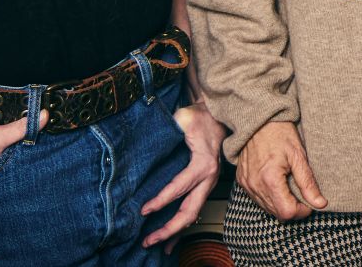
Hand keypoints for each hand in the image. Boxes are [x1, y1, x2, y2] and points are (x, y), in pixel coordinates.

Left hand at [140, 99, 225, 248]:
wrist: (217, 116)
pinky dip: (182, 226)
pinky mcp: (204, 187)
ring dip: (175, 232)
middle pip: (189, 211)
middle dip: (168, 229)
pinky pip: (194, 209)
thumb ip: (170, 128)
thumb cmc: (200, 117)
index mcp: (203, 164)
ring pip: (193, 215)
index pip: (179, 188)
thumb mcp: (184, 118)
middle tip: (148, 240)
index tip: (144, 211)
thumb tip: (151, 140)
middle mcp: (208, 178)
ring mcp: (208, 184)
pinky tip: (171, 239)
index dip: (161, 201)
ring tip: (156, 245)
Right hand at [238, 121, 324, 220]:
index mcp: (270, 180)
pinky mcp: (243, 182)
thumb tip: (320, 203)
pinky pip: (257, 199)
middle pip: (277, 213)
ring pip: (267, 208)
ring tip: (290, 187)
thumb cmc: (280, 134)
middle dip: (292, 209)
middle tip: (302, 195)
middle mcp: (255, 185)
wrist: (259, 121)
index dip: (301, 211)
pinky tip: (278, 185)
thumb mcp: (299, 156)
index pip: (287, 212)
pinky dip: (270, 197)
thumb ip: (308, 183)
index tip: (309, 202)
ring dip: (281, 204)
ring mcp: (247, 185)